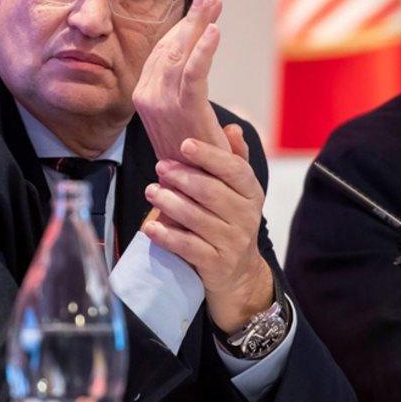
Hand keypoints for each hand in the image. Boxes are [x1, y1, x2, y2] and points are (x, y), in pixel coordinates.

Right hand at [133, 0, 229, 162]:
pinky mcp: (183, 110)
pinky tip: (215, 31)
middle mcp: (148, 97)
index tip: (198, 11)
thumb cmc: (192, 164)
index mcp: (145, 97)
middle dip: (190, 20)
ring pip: (179, 54)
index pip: (161, 53)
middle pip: (168, 47)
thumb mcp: (187, 128)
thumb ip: (196, 108)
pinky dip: (203, 49)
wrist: (189, 197)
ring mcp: (162, 103)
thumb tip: (218, 101)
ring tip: (213, 3)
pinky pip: (193, 72)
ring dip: (197, 25)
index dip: (180, 30)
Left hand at [141, 124, 273, 333]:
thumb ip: (234, 160)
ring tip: (151, 191)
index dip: (209, 156)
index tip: (184, 144)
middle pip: (211, 192)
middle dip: (182, 177)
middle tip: (159, 167)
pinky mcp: (216, 264)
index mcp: (252, 193)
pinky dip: (166, 236)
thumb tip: (232, 128)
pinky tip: (149, 227)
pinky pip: (188, 247)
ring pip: (196, 218)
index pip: (234, 169)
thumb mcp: (238, 192)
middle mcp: (246, 217)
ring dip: (169, 203)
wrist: (239, 273)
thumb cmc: (230, 221)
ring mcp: (233, 242)